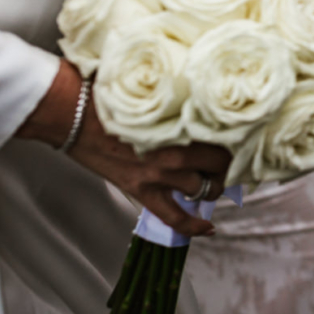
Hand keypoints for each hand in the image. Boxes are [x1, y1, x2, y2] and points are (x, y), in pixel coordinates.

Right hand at [16, 61, 229, 236]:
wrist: (70, 113)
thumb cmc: (107, 96)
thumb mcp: (150, 91)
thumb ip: (176, 96)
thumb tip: (198, 86)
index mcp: (179, 122)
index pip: (224, 135)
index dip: (238, 139)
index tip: (243, 138)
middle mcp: (175, 151)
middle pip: (221, 164)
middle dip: (228, 165)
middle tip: (229, 162)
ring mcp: (160, 174)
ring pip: (205, 189)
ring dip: (213, 188)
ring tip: (214, 183)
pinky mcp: (142, 191)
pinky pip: (175, 217)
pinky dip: (193, 226)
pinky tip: (209, 227)